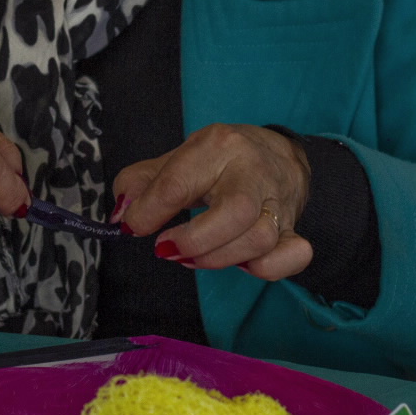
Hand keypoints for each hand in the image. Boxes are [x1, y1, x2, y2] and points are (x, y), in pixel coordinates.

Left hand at [114, 124, 312, 279]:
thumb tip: (121, 214)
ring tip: (193, 256)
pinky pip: (292, 255)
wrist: (279, 151)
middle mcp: (253, 172)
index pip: (178, 184)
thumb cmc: (221, 160)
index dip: (148, 213)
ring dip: (220, 258)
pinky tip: (241, 262)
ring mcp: (278, 201)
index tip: (134, 225)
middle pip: (235, 213)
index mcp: (218, 146)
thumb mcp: (178, 158)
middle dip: (194, 241)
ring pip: (260, 239)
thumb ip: (142, 182)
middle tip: (167, 248)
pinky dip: (266, 268)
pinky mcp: (294, 227)